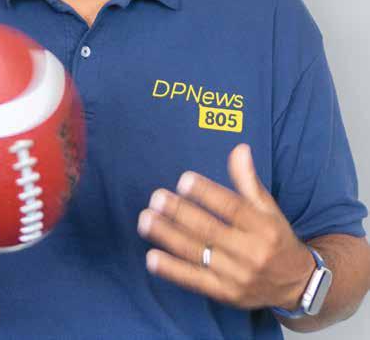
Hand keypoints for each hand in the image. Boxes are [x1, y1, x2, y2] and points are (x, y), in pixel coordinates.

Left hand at [137, 143, 314, 310]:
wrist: (297, 285)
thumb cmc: (276, 238)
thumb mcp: (269, 208)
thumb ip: (249, 180)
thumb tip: (239, 149)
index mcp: (263, 227)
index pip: (232, 208)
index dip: (207, 193)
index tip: (184, 180)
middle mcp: (251, 252)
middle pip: (210, 230)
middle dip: (180, 213)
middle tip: (156, 198)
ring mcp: (237, 276)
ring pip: (198, 253)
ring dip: (168, 236)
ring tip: (146, 220)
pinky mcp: (226, 294)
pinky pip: (195, 281)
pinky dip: (172, 270)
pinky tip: (152, 258)